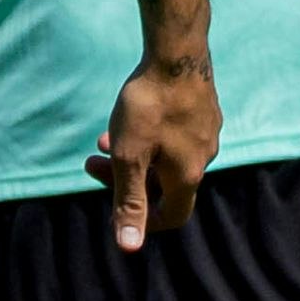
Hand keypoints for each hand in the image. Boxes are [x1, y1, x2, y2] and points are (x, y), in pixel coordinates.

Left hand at [87, 57, 219, 249]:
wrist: (176, 54)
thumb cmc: (148, 107)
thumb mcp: (129, 158)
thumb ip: (129, 201)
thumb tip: (129, 246)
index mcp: (187, 176)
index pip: (172, 216)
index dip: (145, 221)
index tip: (116, 205)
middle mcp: (203, 158)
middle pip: (164, 184)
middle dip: (126, 179)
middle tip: (93, 162)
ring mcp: (206, 132)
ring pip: (166, 157)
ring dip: (134, 155)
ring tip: (103, 140)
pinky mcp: (204, 110)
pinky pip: (175, 135)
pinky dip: (150, 137)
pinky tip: (130, 117)